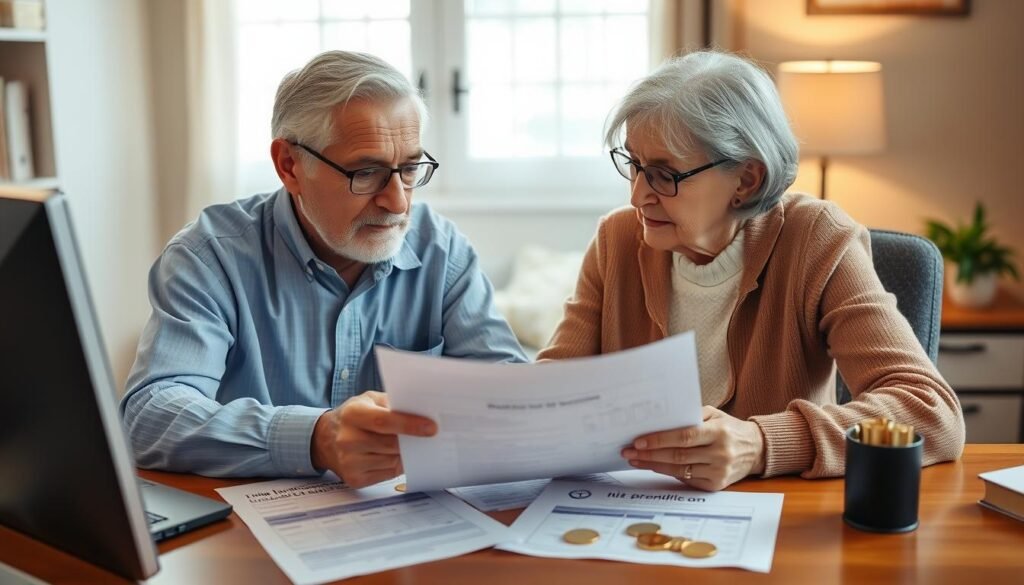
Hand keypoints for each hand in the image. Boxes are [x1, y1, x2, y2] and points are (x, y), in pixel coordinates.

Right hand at [310, 390, 436, 487]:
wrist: (326, 439)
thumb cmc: (354, 417)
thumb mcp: (369, 400)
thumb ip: (392, 403)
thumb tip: (421, 412)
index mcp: (352, 414)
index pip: (384, 421)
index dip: (410, 425)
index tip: (432, 428)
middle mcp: (347, 439)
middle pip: (391, 444)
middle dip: (412, 441)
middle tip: (425, 436)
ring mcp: (349, 462)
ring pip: (392, 460)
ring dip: (404, 453)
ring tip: (404, 444)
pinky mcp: (354, 479)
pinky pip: (388, 474)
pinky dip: (396, 465)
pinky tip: (392, 455)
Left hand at [621, 405, 765, 490]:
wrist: (756, 450)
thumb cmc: (729, 428)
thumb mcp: (714, 415)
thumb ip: (690, 416)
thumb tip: (659, 420)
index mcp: (719, 432)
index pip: (684, 436)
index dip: (660, 440)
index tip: (639, 440)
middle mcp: (720, 453)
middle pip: (678, 455)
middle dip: (649, 453)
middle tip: (628, 451)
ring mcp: (718, 472)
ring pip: (678, 470)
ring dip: (653, 464)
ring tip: (635, 459)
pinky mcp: (715, 485)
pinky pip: (685, 479)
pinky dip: (666, 472)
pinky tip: (652, 466)